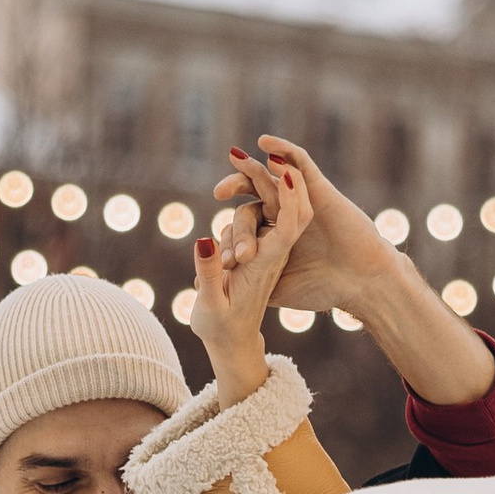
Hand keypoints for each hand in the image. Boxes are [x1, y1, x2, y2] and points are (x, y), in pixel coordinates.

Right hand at [186, 151, 313, 403]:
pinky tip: (241, 175)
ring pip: (270, 210)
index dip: (289, 198)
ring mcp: (267, 249)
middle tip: (241, 151)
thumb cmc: (221, 329)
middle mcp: (272, 253)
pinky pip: (262, 216)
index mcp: (265, 265)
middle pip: (282, 209)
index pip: (287, 226)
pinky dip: (253, 195)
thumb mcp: (211, 305)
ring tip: (237, 157)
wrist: (233, 342)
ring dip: (257, 182)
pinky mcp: (258, 248)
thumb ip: (209, 272)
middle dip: (267, 177)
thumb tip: (205, 238)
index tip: (284, 171)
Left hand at [225, 135, 494, 409]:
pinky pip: (300, 162)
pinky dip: (284, 150)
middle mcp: (287, 213)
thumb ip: (248, 282)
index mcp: (276, 235)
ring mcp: (302, 199)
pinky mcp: (319, 188)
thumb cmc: (323, 290)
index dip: (232, 234)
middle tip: (219, 193)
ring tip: (235, 158)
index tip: (222, 254)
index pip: (245, 223)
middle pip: (254, 193)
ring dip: (254, 165)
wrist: (360, 283)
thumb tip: (211, 284)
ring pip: (273, 174)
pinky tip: (264, 143)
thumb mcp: (276, 290)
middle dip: (236, 189)